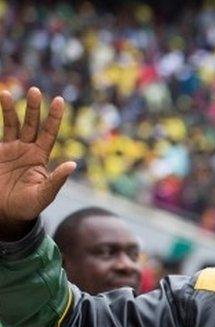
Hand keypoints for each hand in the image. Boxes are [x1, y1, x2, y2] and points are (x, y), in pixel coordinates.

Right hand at [0, 87, 75, 238]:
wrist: (5, 212)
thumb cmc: (28, 206)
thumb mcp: (44, 194)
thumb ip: (57, 180)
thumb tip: (72, 164)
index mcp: (40, 157)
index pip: (50, 132)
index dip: (55, 117)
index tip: (59, 100)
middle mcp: (26, 149)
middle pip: (31, 124)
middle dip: (33, 107)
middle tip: (35, 90)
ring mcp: (10, 149)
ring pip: (12, 124)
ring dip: (10, 109)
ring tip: (6, 93)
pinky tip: (0, 103)